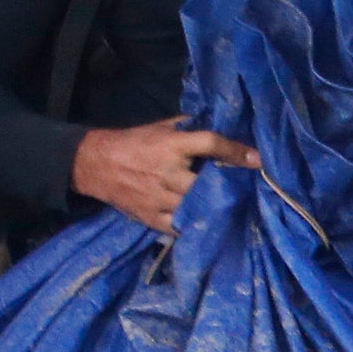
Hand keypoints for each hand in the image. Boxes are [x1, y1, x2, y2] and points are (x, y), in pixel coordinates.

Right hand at [71, 119, 257, 232]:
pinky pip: (179, 227)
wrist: (95, 164)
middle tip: (245, 190)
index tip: (257, 160)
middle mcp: (168, 172)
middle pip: (206, 183)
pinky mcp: (151, 217)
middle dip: (226, 187)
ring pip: (196, 207)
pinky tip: (207, 227)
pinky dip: (194, 228)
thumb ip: (187, 127)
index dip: (235, 151)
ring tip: (233, 211)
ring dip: (214, 209)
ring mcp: (159, 197)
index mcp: (171, 145)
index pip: (209, 144)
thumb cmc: (132, 142)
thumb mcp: (160, 127)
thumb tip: (217, 124)